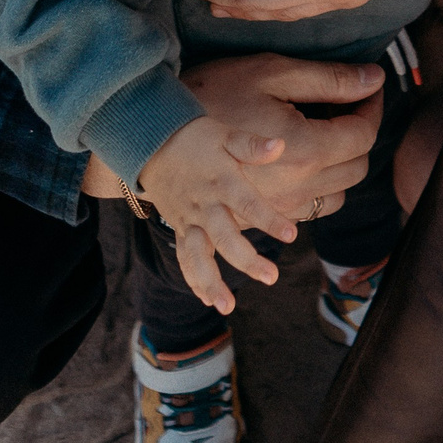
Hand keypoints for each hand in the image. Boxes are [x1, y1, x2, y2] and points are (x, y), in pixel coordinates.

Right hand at [137, 116, 325, 313]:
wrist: (150, 142)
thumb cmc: (195, 137)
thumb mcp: (225, 135)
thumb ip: (252, 145)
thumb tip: (280, 146)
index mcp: (222, 182)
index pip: (248, 204)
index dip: (269, 219)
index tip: (292, 235)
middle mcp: (205, 205)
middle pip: (225, 238)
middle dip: (247, 260)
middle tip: (271, 277)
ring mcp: (190, 220)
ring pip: (198, 256)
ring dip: (211, 282)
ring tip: (227, 306)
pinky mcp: (180, 227)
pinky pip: (184, 257)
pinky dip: (194, 279)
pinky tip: (208, 300)